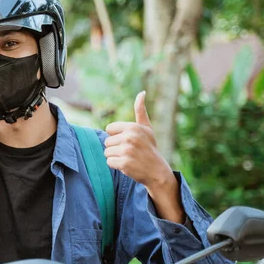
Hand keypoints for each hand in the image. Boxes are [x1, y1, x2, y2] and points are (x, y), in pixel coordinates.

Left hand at [104, 92, 182, 222]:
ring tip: (129, 158)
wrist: (157, 171)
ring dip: (115, 157)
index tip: (128, 141)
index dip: (116, 136)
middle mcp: (130, 137)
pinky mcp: (124, 163)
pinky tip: (128, 165)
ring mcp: (127, 151)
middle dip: (116, 147)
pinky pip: (109, 162)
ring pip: (107, 152)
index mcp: (133, 127)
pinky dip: (116, 165)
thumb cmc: (149, 148)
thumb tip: (141, 93)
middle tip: (130, 152)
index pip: (109, 129)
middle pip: (107, 141)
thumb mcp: (147, 128)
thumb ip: (140, 111)